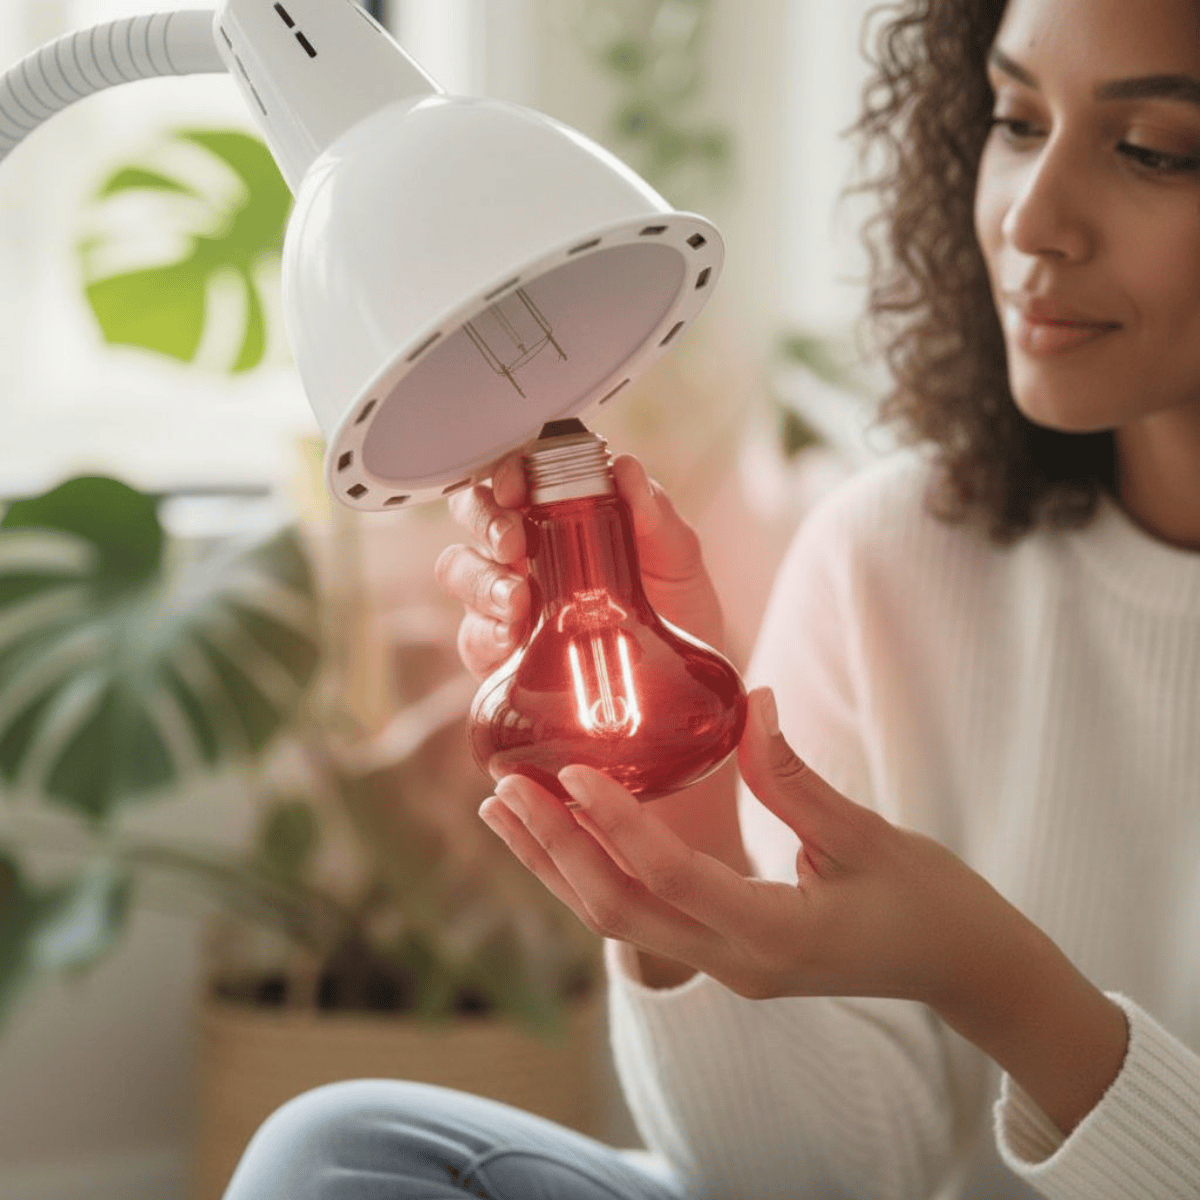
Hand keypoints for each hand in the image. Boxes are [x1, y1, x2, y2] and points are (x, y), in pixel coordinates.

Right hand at [435, 449, 725, 679]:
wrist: (680, 681)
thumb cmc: (675, 608)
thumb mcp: (676, 555)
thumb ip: (653, 512)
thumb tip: (626, 469)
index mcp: (560, 512)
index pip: (515, 476)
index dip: (505, 473)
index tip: (516, 487)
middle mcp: (524, 549)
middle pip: (473, 513)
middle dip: (485, 521)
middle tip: (514, 542)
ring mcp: (507, 599)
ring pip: (458, 568)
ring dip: (481, 577)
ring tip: (517, 598)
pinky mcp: (499, 651)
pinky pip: (472, 635)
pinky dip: (485, 631)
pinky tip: (512, 637)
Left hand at [477, 686, 1027, 1006]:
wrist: (964, 970)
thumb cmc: (930, 901)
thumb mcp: (867, 834)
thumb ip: (795, 776)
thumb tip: (751, 700)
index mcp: (775, 933)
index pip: (670, 876)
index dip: (615, 821)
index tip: (569, 771)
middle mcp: (737, 963)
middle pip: (619, 913)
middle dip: (556, 851)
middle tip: (503, 791)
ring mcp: (728, 969)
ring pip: (620, 925)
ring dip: (560, 868)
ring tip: (506, 816)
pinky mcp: (728, 957)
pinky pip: (643, 921)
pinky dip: (596, 877)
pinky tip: (565, 841)